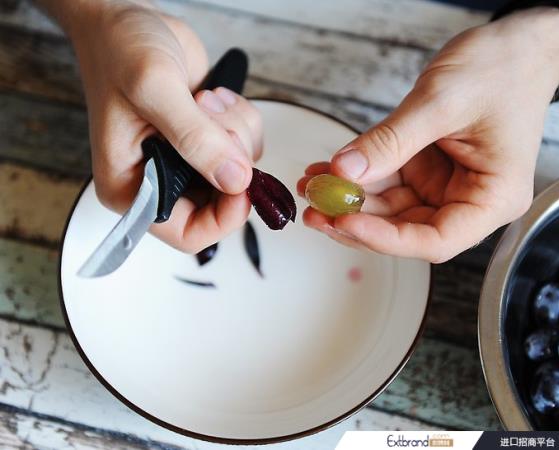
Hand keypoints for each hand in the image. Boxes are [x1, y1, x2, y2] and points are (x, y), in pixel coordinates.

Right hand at [54, 0, 261, 251]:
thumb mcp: (154, 89)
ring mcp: (187, 162)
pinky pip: (247, 146)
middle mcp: (161, 182)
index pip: (186, 234)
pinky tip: (211, 96)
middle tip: (218, 123)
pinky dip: (241, 119)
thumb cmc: (120, 51)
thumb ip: (195, 139)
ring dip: (236, 132)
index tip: (242, 185)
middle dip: (231, 162)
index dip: (222, 218)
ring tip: (203, 100)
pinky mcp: (207, 141)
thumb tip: (235, 181)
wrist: (128, 19)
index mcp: (131, 188)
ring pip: (241, 171)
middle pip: (221, 205)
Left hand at [298, 7, 558, 262]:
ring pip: (389, 209)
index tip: (345, 222)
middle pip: (406, 230)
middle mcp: (469, 200)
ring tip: (312, 184)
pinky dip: (356, 177)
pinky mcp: (426, 170)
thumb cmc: (501, 69)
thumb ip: (391, 141)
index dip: (386, 239)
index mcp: (493, 198)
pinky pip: (386, 182)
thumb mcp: (441, 102)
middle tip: (314, 210)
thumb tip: (344, 172)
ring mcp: (444, 186)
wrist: (514, 46)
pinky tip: (326, 170)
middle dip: (357, 221)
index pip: (436, 240)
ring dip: (348, 200)